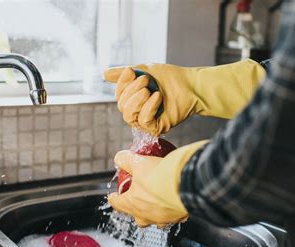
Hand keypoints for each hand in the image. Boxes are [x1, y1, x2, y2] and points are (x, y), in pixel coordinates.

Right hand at [104, 59, 265, 135]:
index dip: (121, 84)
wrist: (191, 85)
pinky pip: (143, 121)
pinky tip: (158, 97)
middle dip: (131, 91)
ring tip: (150, 90)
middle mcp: (138, 112)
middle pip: (122, 106)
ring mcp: (146, 122)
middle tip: (146, 80)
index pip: (118, 96)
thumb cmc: (170, 78)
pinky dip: (149, 107)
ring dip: (137, 100)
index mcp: (134, 99)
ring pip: (129, 116)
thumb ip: (124, 74)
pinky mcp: (156, 128)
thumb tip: (103, 74)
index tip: (132, 71)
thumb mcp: (143, 70)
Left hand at [108, 140, 207, 226]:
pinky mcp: (179, 218)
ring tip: (158, 199)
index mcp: (132, 204)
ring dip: (155, 211)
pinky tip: (175, 199)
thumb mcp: (139, 163)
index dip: (114, 198)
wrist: (188, 183)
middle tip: (138, 198)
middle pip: (137, 216)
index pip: (117, 204)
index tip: (113, 196)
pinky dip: (173, 209)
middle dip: (136, 208)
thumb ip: (126, 160)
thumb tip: (119, 158)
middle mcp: (146, 217)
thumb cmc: (161, 176)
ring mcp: (163, 219)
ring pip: (156, 219)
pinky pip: (174, 216)